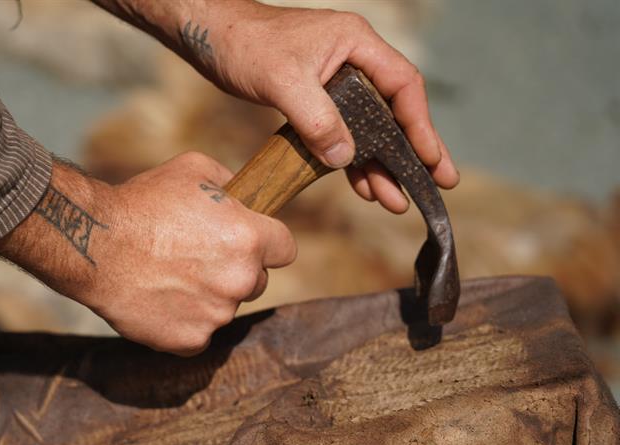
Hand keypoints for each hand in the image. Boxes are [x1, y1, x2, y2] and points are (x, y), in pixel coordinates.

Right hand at [0, 154, 295, 355]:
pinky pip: (199, 332)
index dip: (268, 243)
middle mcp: (241, 280)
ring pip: (227, 307)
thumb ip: (231, 183)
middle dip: (236, 271)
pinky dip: (184, 321)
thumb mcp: (193, 170)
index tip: (251, 242)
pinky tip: (160, 298)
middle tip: (199, 257)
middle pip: (258, 281)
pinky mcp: (190, 341)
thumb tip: (246, 195)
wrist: (93, 244)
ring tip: (171, 275)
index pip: (286, 249)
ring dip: (209, 296)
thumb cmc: (141, 202)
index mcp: (249, 238)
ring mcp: (216, 315)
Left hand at [195, 2, 459, 213]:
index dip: (420, 124)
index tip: (432, 159)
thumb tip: (346, 157)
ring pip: (369, 129)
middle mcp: (353, 62)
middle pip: (394, 111)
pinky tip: (363, 187)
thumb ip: (317, 119)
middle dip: (414, 151)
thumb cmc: (246, 44)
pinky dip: (352, 162)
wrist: (212, 38)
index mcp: (356, 44)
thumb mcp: (283, 81)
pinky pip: (343, 134)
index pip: (403, 85)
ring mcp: (336, 84)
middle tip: (439, 184)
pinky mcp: (316, 102)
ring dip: (381, 165)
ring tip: (396, 201)